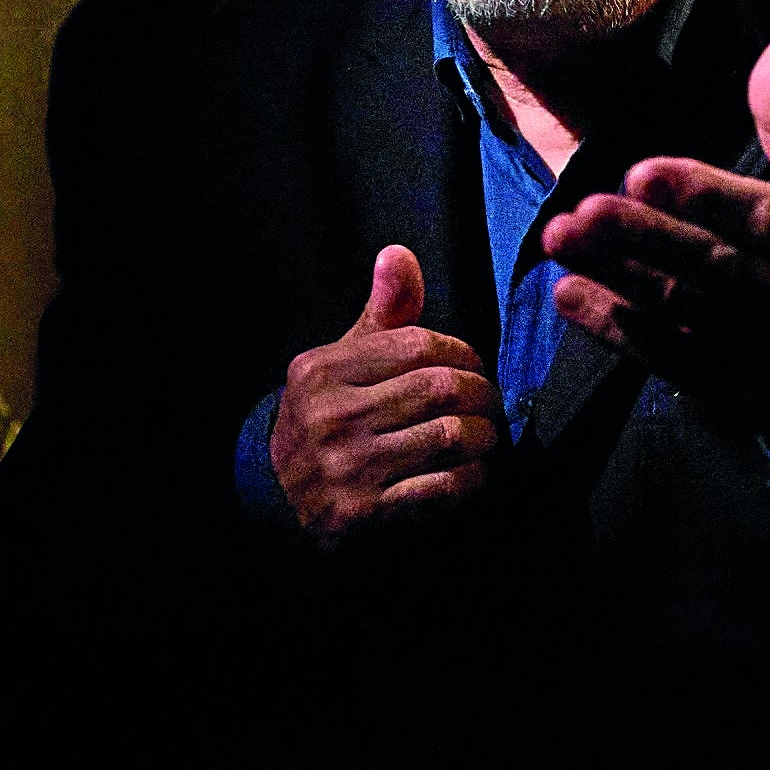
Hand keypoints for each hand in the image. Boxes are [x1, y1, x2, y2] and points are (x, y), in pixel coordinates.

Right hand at [271, 245, 502, 538]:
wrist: (278, 502)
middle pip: (441, 388)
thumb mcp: (341, 365)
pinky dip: (473, 478)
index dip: (464, 353)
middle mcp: (330, 418)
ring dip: (484, 437)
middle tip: (490, 404)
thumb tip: (399, 255)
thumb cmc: (327, 422)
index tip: (474, 367)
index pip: (418, 344)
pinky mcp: (365, 514)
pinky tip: (474, 473)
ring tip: (487, 437)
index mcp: (323, 372)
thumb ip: (380, 315)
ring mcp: (346, 468)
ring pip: (450, 435)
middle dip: (483, 395)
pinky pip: (444, 487)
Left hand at [540, 33, 769, 423]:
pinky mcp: (721, 378)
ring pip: (677, 308)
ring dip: (616, 276)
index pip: (758, 216)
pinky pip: (662, 355)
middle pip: (708, 265)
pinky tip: (569, 293)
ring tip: (559, 238)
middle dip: (646, 238)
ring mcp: (749, 342)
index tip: (645, 171)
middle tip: (586, 210)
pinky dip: (614, 328)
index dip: (703, 196)